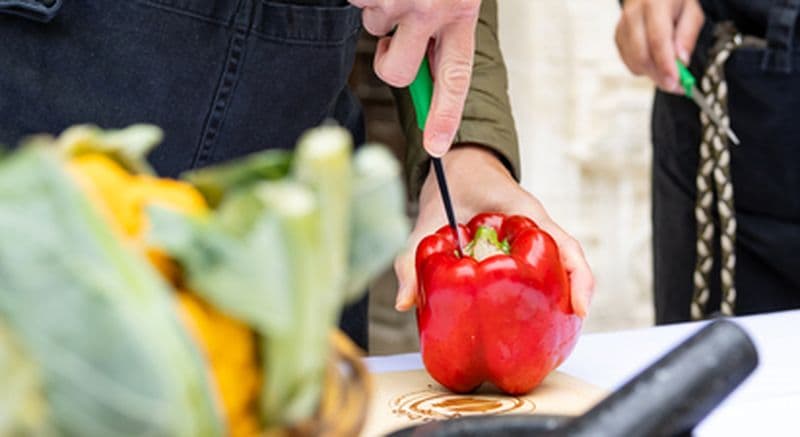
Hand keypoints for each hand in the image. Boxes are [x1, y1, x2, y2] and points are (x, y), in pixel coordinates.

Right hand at [349, 0, 480, 156]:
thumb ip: (441, 33)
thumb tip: (424, 75)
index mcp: (462, 12)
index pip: (455, 78)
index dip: (445, 115)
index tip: (436, 147)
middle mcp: (433, 7)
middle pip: (398, 72)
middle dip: (387, 61)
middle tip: (393, 36)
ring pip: (373, 30)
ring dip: (378, 8)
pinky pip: (356, 4)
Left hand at [393, 146, 594, 317]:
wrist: (456, 172)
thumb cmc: (451, 189)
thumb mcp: (428, 222)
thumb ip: (413, 258)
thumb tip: (405, 303)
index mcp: (525, 214)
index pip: (565, 246)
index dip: (578, 278)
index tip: (578, 308)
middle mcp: (536, 231)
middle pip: (569, 266)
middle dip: (571, 300)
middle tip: (557, 337)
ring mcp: (531, 243)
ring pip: (557, 274)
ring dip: (555, 303)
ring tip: (543, 338)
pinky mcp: (520, 255)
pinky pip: (535, 277)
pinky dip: (533, 299)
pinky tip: (521, 325)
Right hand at [615, 0, 703, 92]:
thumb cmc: (673, 1)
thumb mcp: (691, 11)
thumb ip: (688, 35)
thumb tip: (681, 60)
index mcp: (655, 4)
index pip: (657, 40)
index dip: (665, 64)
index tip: (675, 81)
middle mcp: (634, 15)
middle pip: (641, 55)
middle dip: (659, 75)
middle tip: (676, 86)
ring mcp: (622, 27)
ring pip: (634, 62)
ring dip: (652, 73)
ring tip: (668, 71)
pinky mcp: (618, 37)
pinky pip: (629, 62)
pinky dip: (643, 68)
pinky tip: (655, 60)